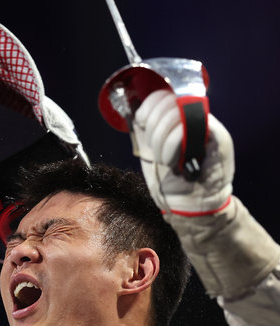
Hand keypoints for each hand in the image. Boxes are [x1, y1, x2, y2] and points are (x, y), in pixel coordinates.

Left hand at [133, 90, 233, 215]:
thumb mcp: (150, 149)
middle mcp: (197, 117)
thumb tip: (133, 110)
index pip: (164, 94)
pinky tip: (173, 161)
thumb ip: (145, 129)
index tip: (142, 124)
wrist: (190, 204)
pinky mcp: (219, 138)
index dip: (149, 106)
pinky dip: (174, 144)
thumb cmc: (170, 179)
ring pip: (177, 113)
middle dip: (154, 127)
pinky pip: (192, 126)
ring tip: (165, 159)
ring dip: (162, 140)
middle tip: (155, 151)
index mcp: (180, 118)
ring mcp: (210, 126)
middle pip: (169, 101)